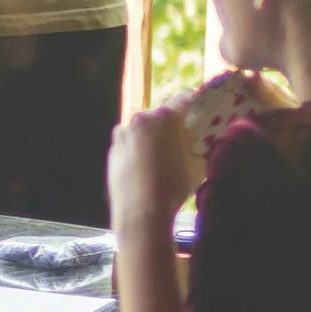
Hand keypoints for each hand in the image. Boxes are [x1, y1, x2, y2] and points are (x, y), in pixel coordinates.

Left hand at [107, 104, 200, 231]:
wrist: (141, 212)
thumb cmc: (174, 186)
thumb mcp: (197, 165)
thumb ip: (194, 146)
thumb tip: (189, 142)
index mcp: (165, 117)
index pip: (183, 99)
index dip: (193, 103)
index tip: (198, 108)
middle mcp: (140, 119)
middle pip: (160, 114)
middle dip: (171, 124)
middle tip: (181, 139)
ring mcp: (123, 133)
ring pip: (142, 129)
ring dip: (152, 136)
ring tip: (161, 156)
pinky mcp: (112, 150)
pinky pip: (130, 144)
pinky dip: (138, 149)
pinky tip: (145, 167)